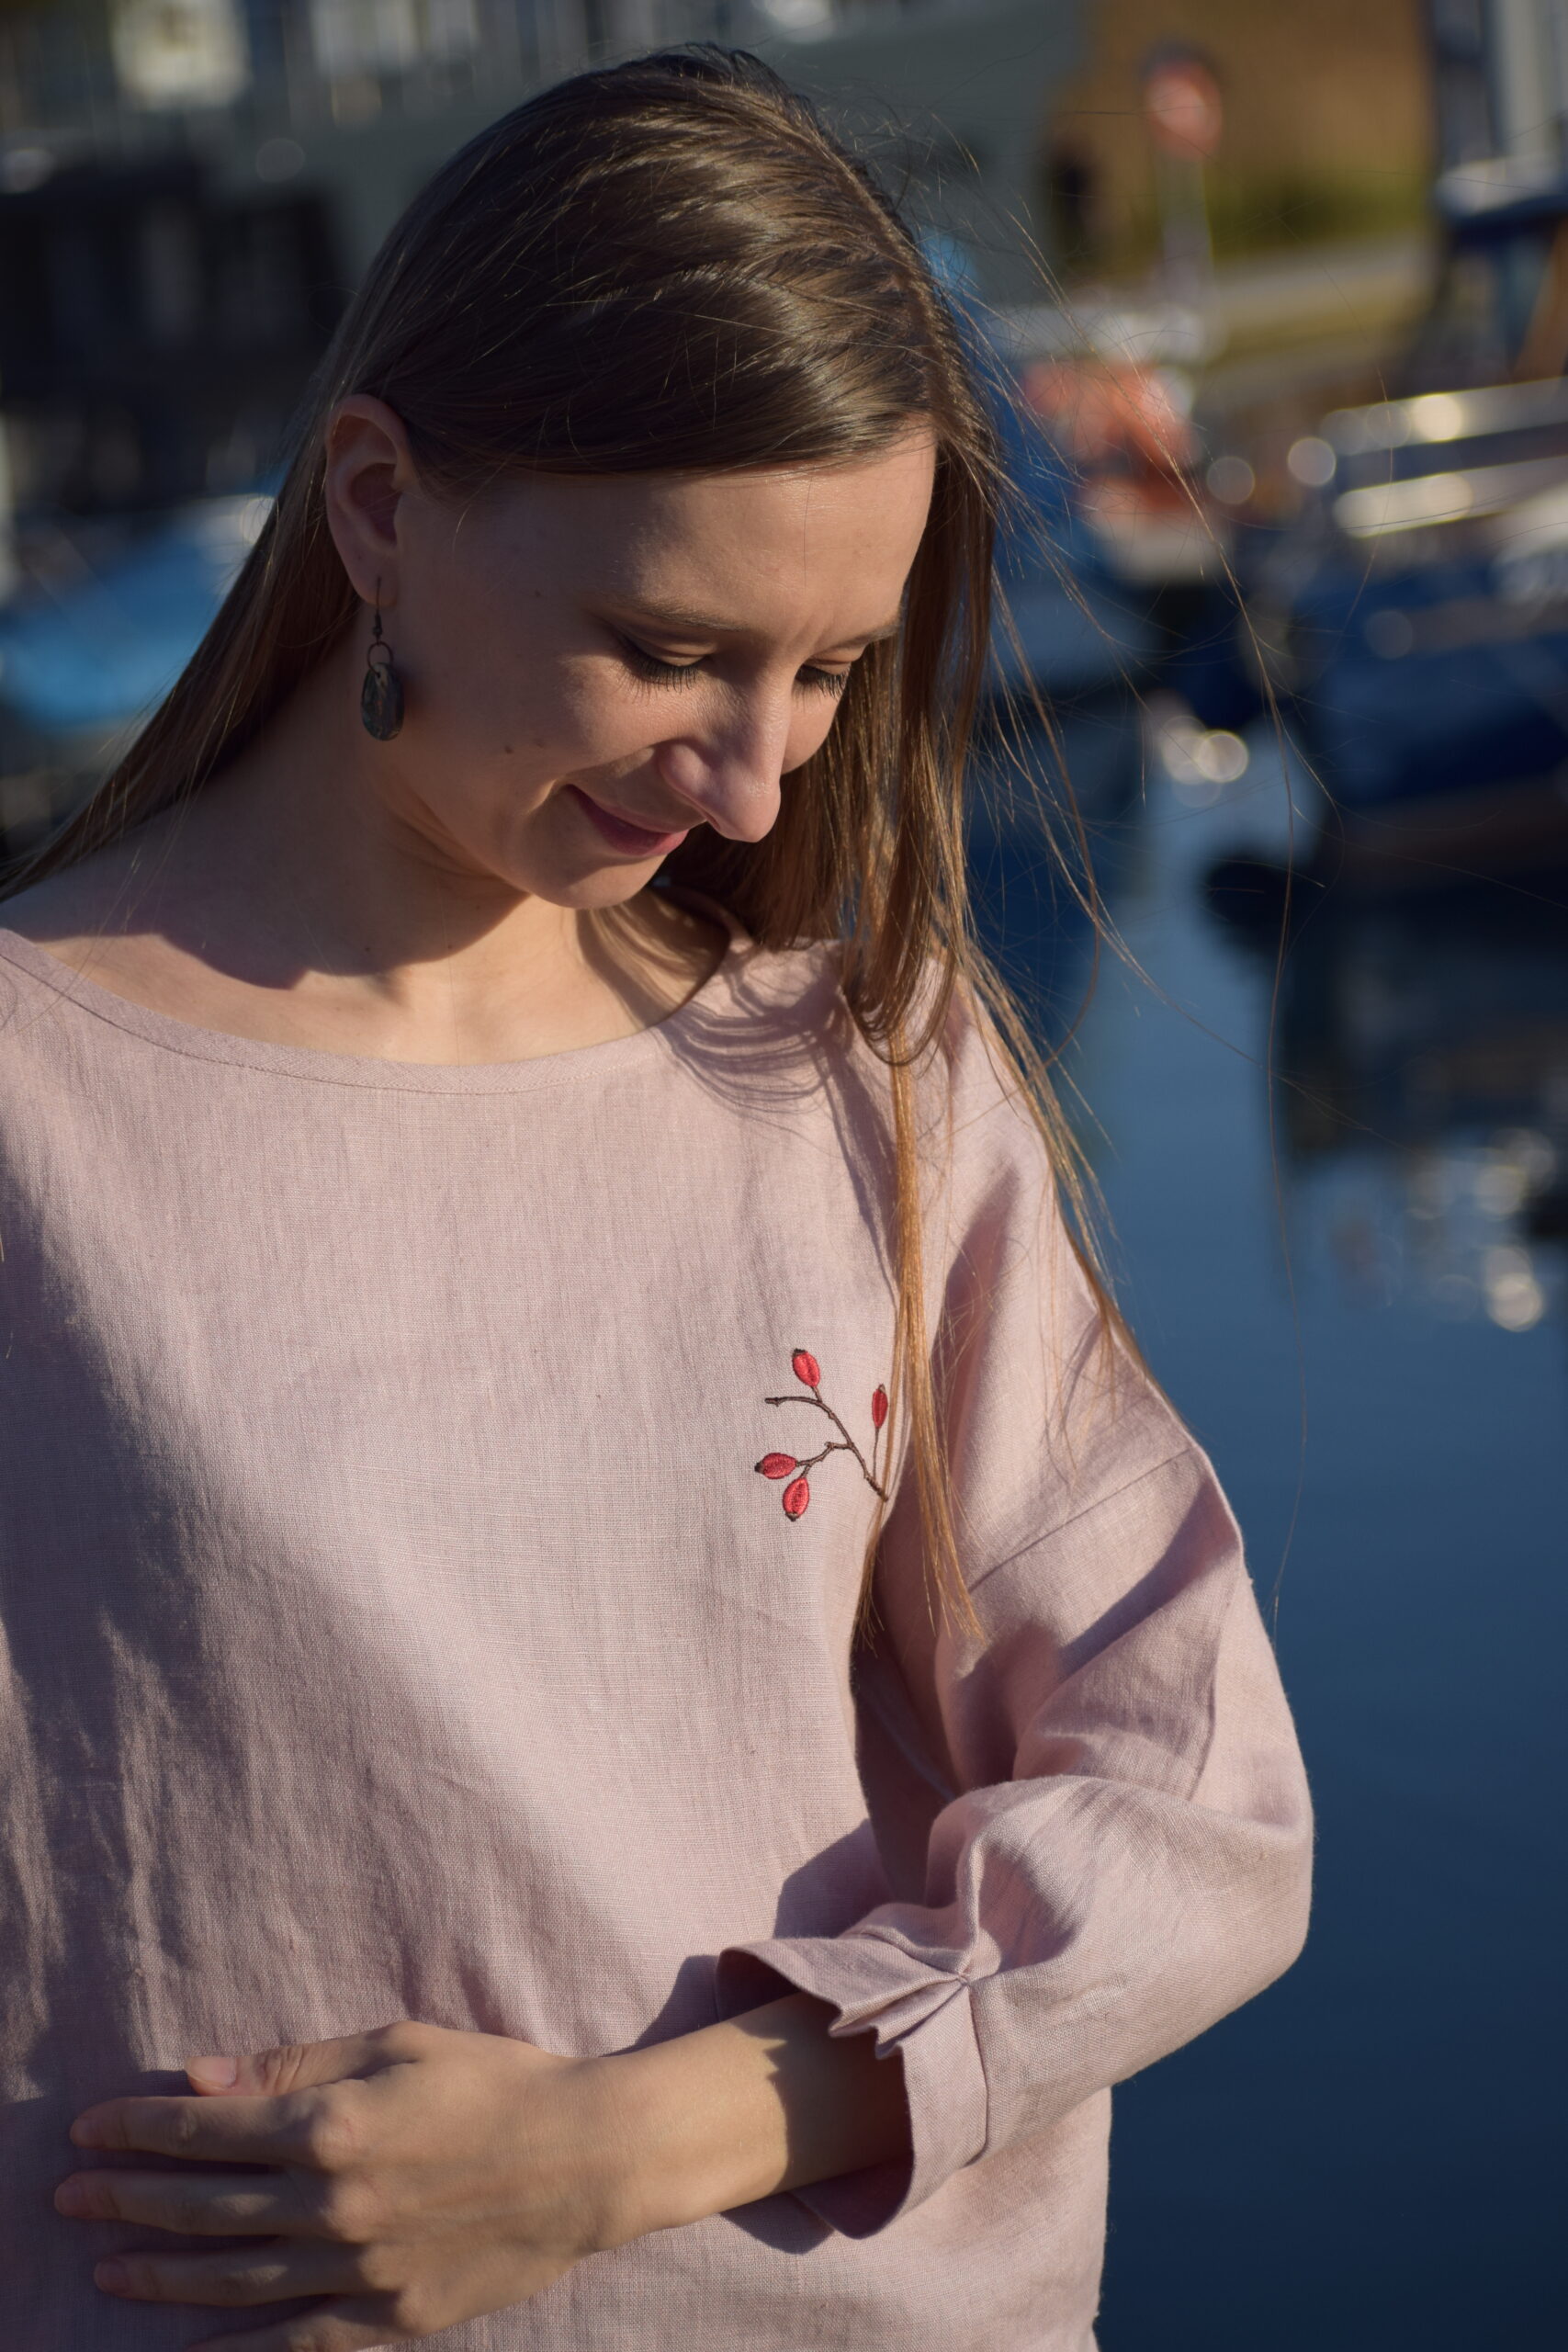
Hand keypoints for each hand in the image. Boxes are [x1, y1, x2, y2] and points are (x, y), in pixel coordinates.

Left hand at [56, 1997, 910, 2347]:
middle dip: (129, 2200)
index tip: (90, 2128)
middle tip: (69, 2197)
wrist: (590, 2157)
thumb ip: (296, 2067)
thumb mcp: (399, 2044)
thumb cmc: (497, 2081)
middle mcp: (333, 2204)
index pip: (208, 2129)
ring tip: (106, 2271)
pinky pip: (293, 2343)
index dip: (141, 2128)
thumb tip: (204, 2077)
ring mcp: (359, 2270)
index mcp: (333, 2125)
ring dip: (160, 2274)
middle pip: (205, 2207)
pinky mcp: (389, 2318)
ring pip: (234, 2279)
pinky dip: (234, 2351)